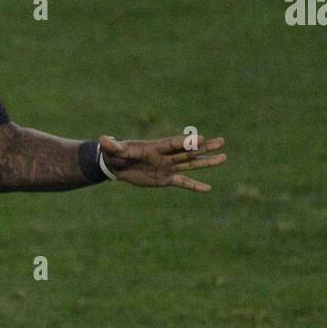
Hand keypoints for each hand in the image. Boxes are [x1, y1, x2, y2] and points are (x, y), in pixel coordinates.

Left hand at [98, 133, 226, 192]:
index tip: (201, 138)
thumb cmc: (115, 154)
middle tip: (222, 142)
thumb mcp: (114, 150)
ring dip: (206, 162)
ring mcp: (168, 167)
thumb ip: (112, 145)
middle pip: (188, 152)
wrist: (116, 165)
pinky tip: (208, 189)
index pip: (173, 144)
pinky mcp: (166, 178)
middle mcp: (166, 156)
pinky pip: (183, 183)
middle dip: (204, 148)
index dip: (186, 142)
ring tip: (224, 158)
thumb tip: (102, 140)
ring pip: (191, 165)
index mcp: (155, 147)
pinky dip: (195, 186)